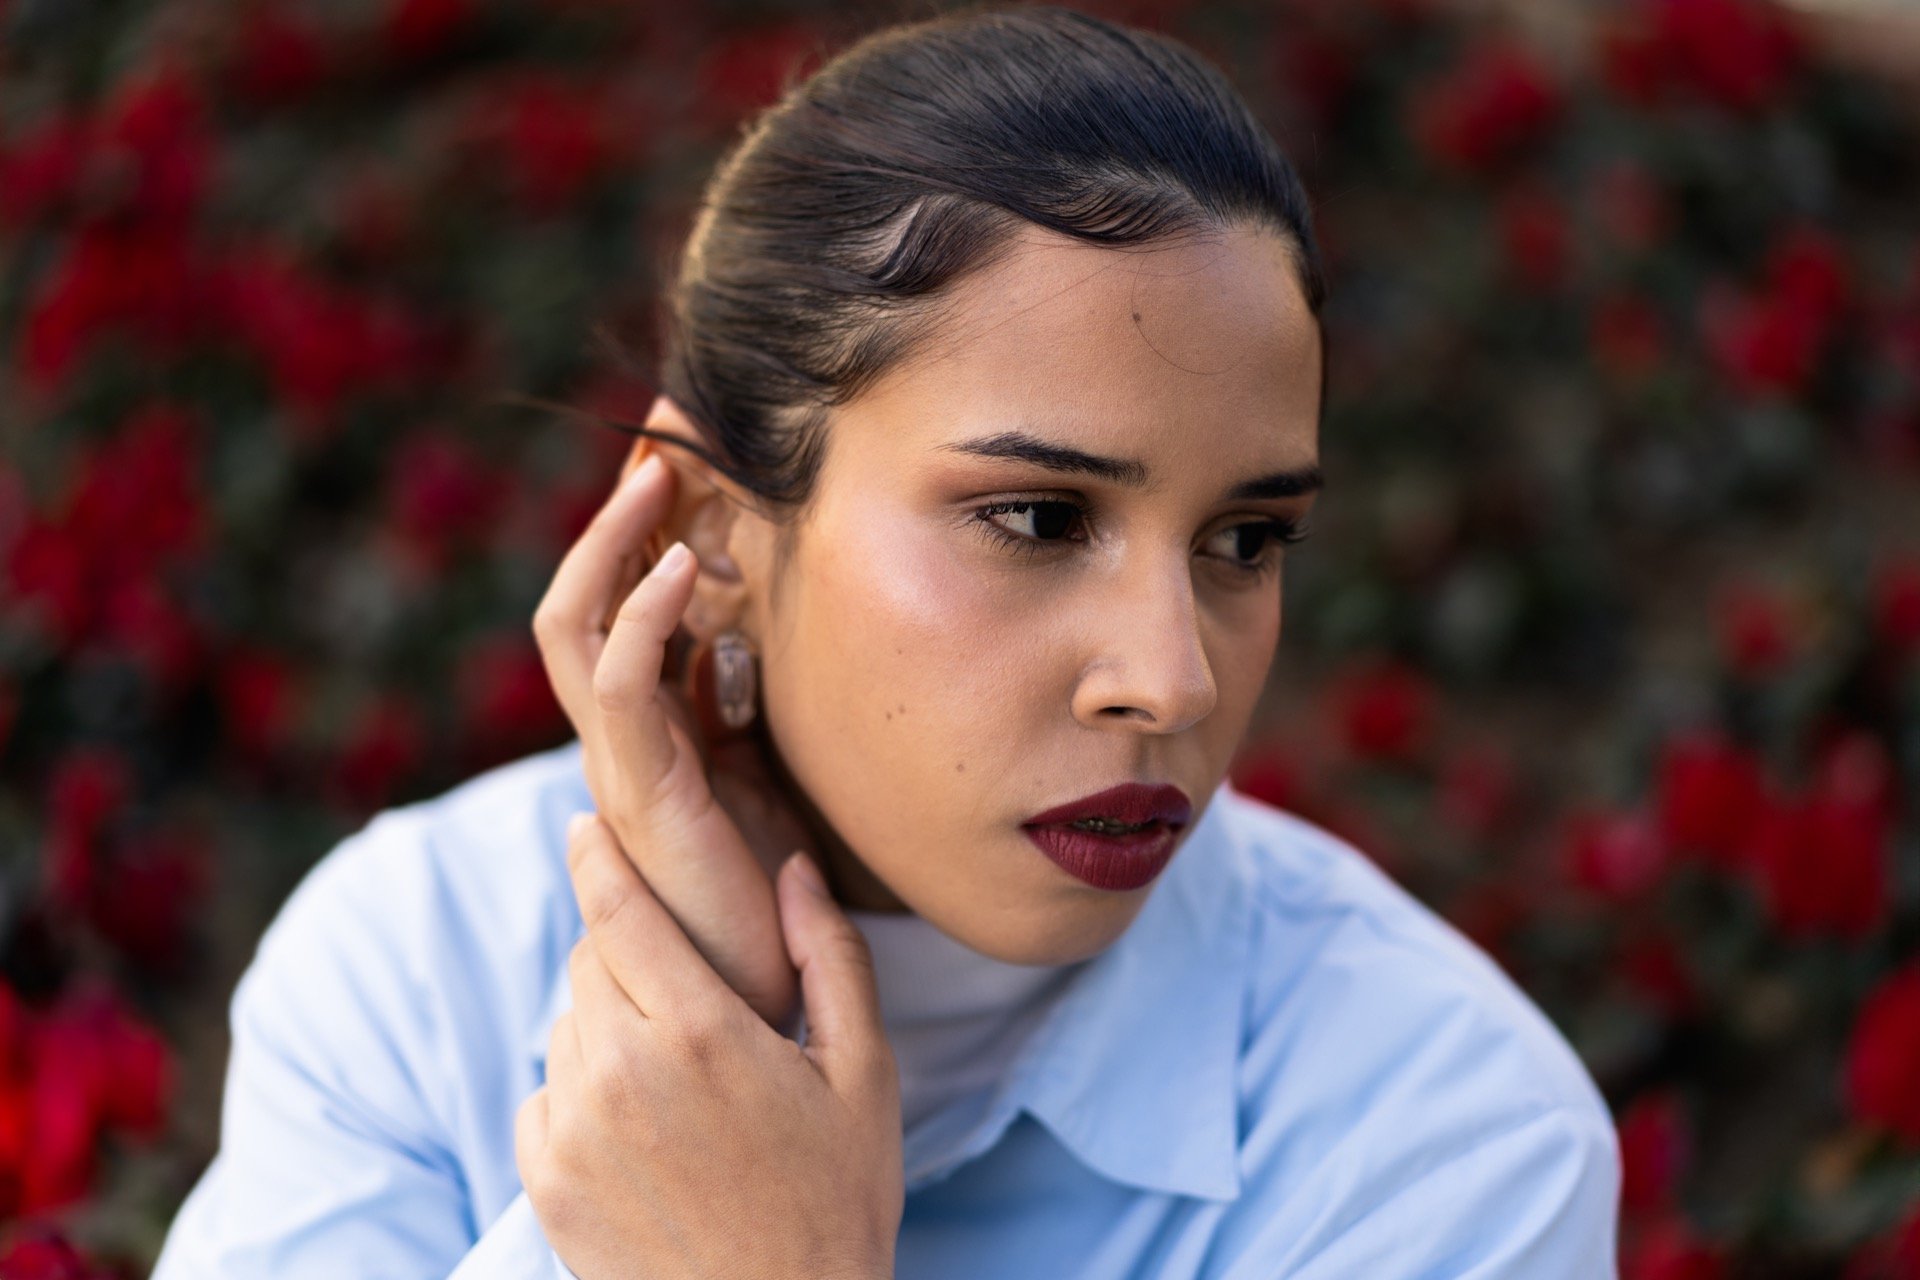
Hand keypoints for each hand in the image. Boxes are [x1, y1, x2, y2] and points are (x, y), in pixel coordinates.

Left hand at [513, 802, 902, 1277]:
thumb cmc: (835, 1201)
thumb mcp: (864, 1074)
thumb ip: (830, 958)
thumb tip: (792, 869)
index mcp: (704, 1031)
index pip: (621, 910)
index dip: (599, 857)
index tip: (586, 823)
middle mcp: (624, 1071)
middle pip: (593, 962)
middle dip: (631, 957)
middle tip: (687, 997)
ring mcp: (576, 1130)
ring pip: (569, 1026)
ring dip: (608, 1026)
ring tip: (677, 1080)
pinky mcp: (546, 1182)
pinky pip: (544, 1095)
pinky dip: (579, 1093)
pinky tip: (640, 1130)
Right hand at [532, 447, 809, 1028]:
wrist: (759, 992)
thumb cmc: (764, 887)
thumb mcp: (758, 769)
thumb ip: (733, 705)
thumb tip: (729, 633)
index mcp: (643, 726)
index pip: (612, 608)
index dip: (630, 531)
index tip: (675, 455)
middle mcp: (615, 738)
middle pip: (577, 603)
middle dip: (609, 518)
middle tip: (660, 442)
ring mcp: (619, 762)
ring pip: (573, 628)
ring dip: (609, 542)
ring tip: (659, 470)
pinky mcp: (643, 793)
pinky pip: (619, 687)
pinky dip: (644, 617)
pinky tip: (685, 569)